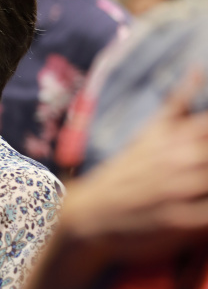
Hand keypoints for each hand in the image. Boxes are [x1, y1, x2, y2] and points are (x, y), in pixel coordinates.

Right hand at [62, 78, 207, 262]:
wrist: (93, 208)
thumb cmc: (126, 168)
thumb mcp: (149, 131)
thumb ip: (177, 102)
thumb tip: (196, 69)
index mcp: (174, 136)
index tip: (204, 138)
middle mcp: (178, 160)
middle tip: (200, 161)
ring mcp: (177, 190)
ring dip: (207, 177)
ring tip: (199, 174)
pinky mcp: (175, 219)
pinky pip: (205, 214)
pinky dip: (207, 208)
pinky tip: (203, 201)